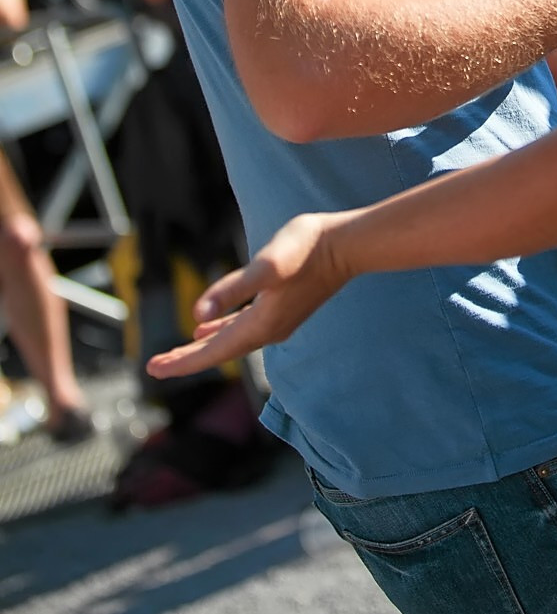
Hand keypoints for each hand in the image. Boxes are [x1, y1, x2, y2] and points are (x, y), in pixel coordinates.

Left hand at [146, 212, 351, 378]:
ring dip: (204, 346)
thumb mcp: (267, 265)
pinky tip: (212, 323)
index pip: (213, 352)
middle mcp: (267, 330)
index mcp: (260, 325)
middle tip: (154, 365)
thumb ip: (233, 288)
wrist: (347, 245)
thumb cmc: (308, 248)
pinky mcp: (283, 307)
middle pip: (218, 351)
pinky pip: (242, 326)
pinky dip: (223, 328)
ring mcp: (276, 321)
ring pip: (230, 340)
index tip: (152, 369)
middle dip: (187, 358)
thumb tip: (197, 311)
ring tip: (179, 350)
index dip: (182, 361)